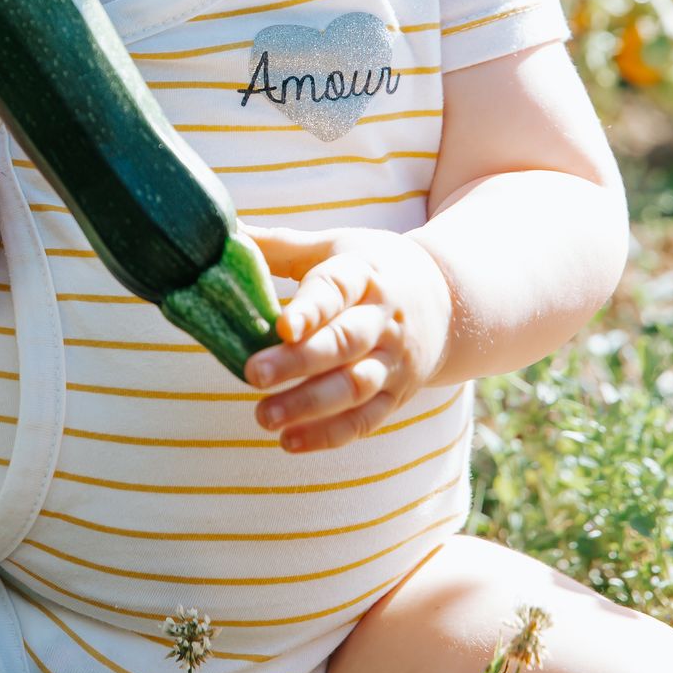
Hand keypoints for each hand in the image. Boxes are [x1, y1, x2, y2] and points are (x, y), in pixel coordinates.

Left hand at [240, 223, 453, 453]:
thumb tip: (225, 230)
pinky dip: (329, 435)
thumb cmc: (373, 267)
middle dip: (299, 362)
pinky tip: (290, 442)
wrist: (447, 299)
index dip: (312, 309)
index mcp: (364, 275)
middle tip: (253, 374)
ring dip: (309, 406)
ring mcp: (394, 361)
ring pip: (355, 386)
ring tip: (264, 417)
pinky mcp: (398, 396)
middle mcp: (382, 319)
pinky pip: (366, 420)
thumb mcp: (334, 245)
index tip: (282, 325)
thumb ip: (279, 245)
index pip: (337, 290)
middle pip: (344, 343)